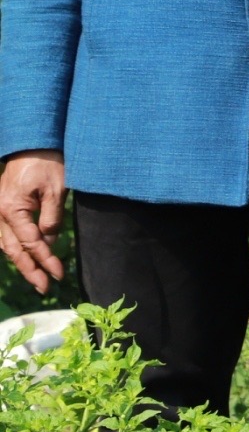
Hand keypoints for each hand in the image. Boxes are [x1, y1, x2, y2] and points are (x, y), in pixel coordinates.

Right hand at [0, 151, 66, 292]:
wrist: (32, 143)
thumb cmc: (46, 162)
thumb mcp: (56, 188)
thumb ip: (52, 217)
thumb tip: (49, 241)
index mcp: (13, 210)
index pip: (31, 243)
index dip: (46, 260)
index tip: (59, 274)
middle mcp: (1, 215)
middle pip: (14, 251)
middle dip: (30, 271)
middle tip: (45, 288)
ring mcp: (0, 212)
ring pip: (7, 246)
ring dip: (22, 263)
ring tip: (37, 278)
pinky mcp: (5, 209)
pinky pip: (6, 236)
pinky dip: (16, 249)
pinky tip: (26, 258)